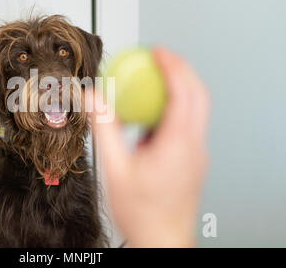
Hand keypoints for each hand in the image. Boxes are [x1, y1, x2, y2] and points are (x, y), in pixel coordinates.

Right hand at [91, 47, 209, 246]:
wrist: (161, 239)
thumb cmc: (141, 212)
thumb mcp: (114, 167)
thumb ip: (104, 128)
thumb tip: (93, 97)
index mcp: (177, 143)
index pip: (182, 92)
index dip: (171, 65)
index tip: (158, 50)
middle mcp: (193, 146)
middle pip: (197, 94)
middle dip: (180, 69)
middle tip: (160, 56)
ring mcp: (196, 153)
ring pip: (196, 107)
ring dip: (180, 86)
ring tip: (157, 77)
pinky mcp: (192, 159)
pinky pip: (188, 122)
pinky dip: (175, 106)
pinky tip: (154, 111)